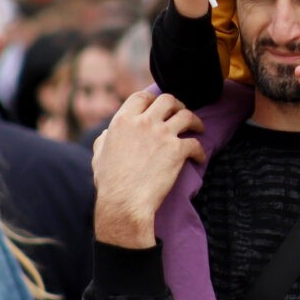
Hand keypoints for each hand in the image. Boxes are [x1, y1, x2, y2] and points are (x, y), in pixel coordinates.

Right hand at [92, 91, 205, 248]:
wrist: (124, 203)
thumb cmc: (110, 183)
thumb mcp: (99, 155)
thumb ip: (104, 140)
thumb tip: (107, 133)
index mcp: (123, 120)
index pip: (142, 97)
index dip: (152, 98)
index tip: (159, 105)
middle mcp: (144, 122)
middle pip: (167, 100)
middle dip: (177, 104)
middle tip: (181, 113)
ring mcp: (162, 135)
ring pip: (186, 115)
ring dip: (194, 120)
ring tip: (198, 128)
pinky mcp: (177, 151)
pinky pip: (195, 143)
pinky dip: (200, 150)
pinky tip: (198, 157)